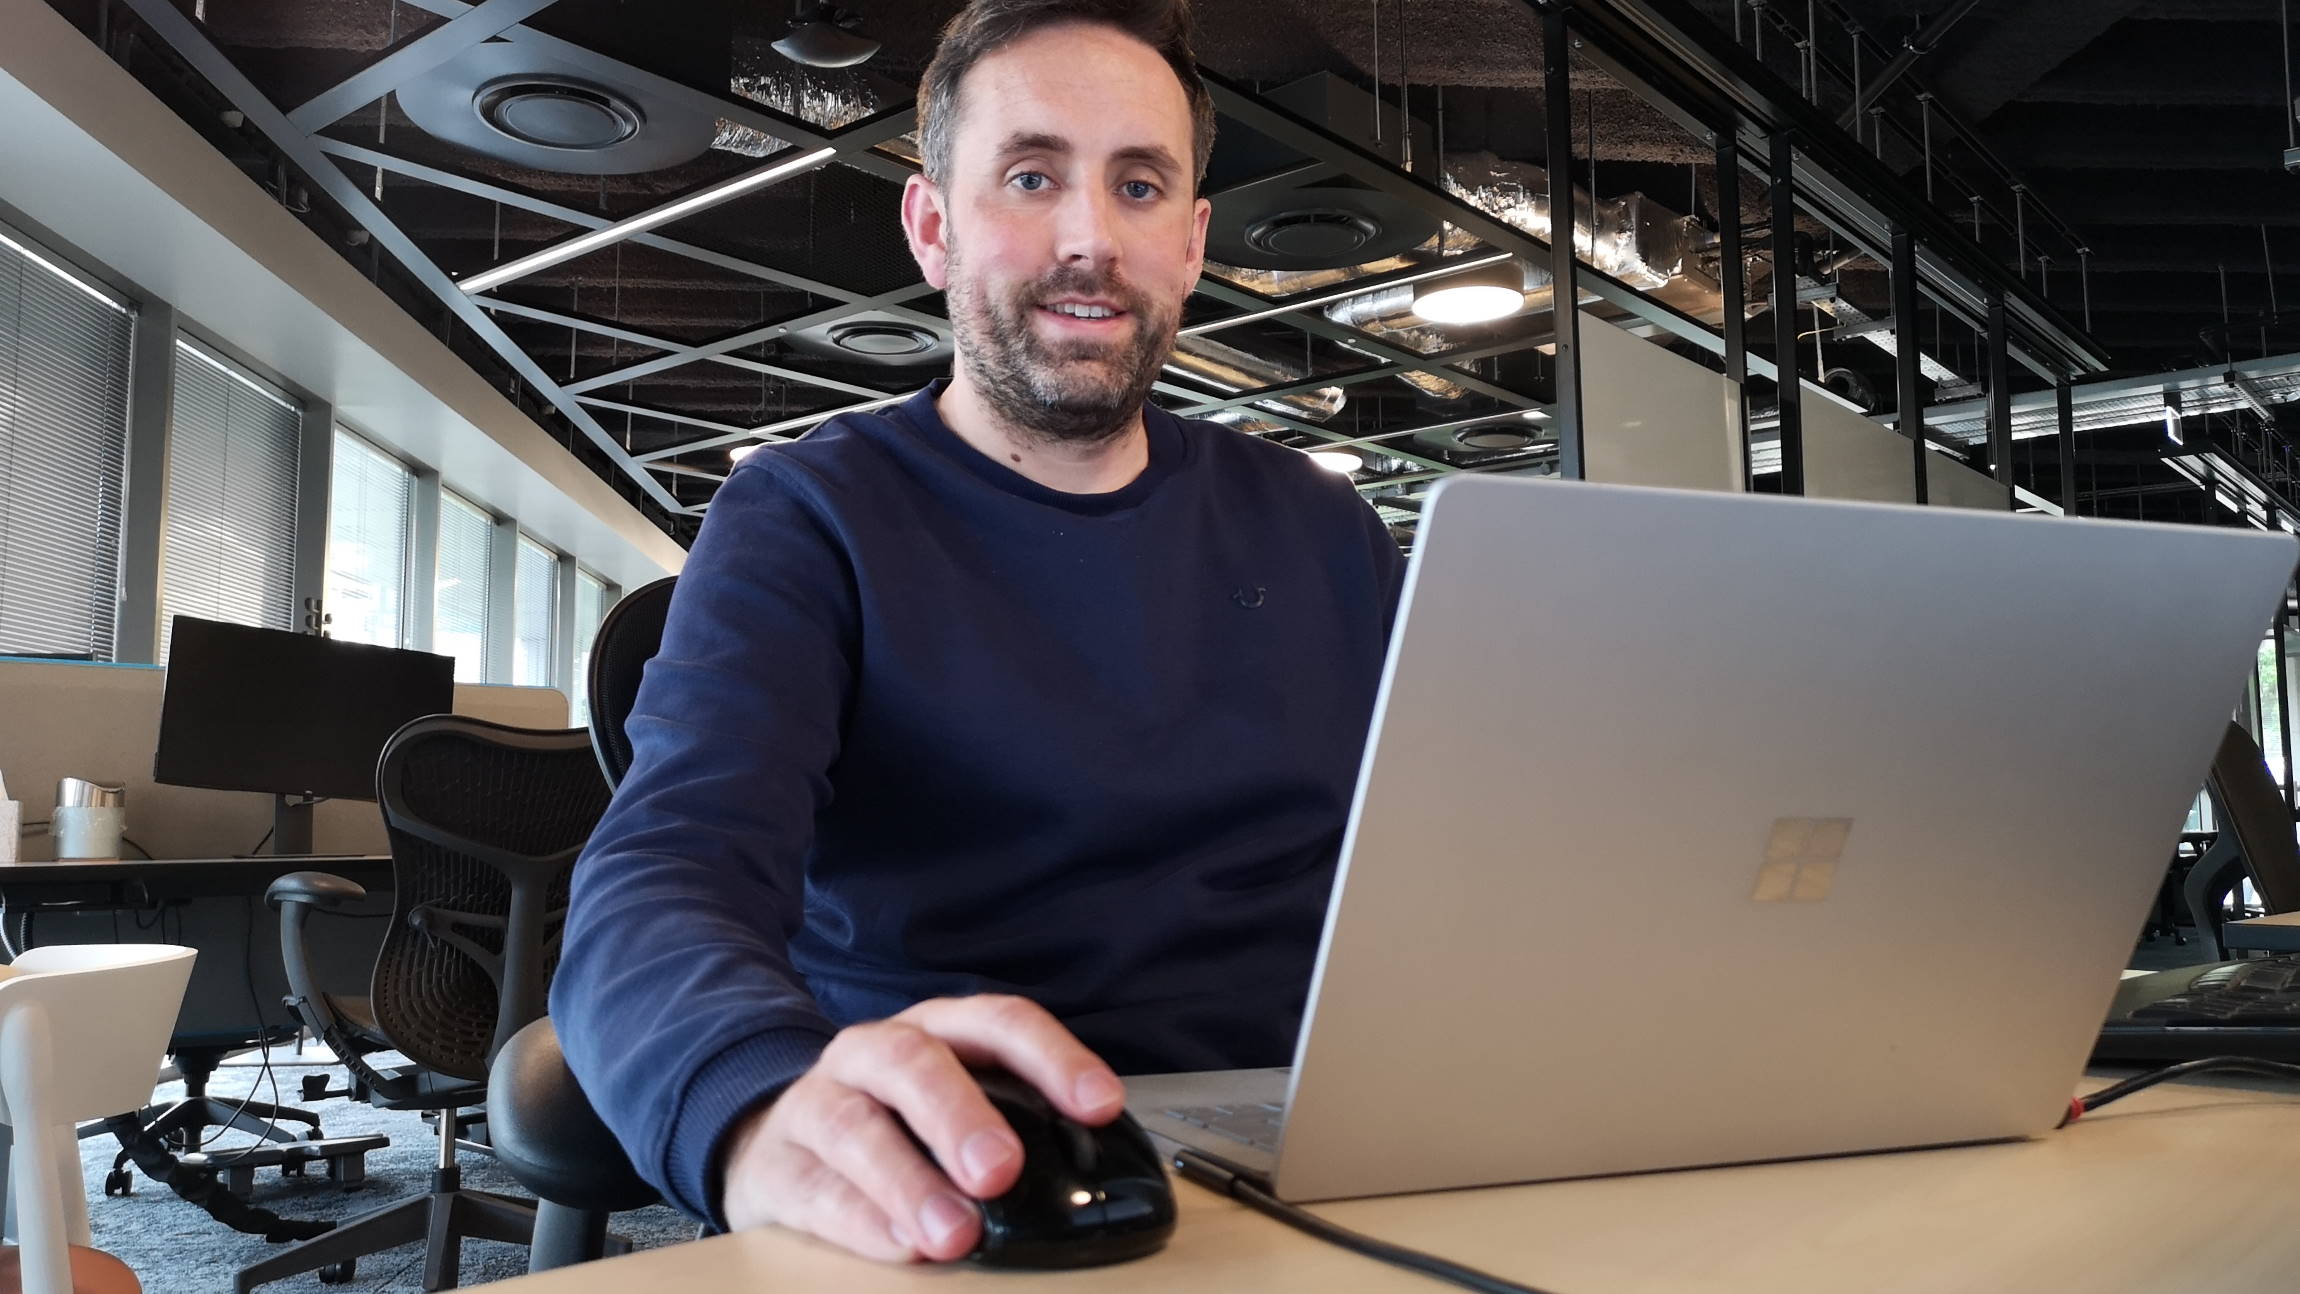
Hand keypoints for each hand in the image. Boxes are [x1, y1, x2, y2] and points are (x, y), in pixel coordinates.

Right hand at [719, 994, 1126, 1261]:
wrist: (773, 1143)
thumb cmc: (892, 1123)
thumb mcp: (953, 1106)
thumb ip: (1014, 1125)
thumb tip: (1089, 1179)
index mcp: (936, 1031)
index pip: (998, 1023)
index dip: (1053, 1058)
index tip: (1100, 1105)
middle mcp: (874, 1052)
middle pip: (915, 1064)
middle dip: (962, 1115)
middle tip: (1001, 1170)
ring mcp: (817, 1102)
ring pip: (856, 1127)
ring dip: (909, 1183)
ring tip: (955, 1234)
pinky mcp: (776, 1163)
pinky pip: (816, 1189)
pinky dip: (862, 1222)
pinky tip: (901, 1247)